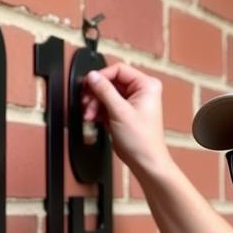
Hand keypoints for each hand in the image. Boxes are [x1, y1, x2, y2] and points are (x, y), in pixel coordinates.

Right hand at [81, 62, 170, 178]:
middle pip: (110, 82)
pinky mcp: (123, 112)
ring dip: (94, 103)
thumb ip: (104, 91)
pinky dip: (97, 110)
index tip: (88, 85)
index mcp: (146, 85)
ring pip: (106, 94)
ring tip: (89, 114)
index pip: (118, 70)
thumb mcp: (119, 112)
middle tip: (86, 102)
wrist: (145, 161)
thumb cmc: (141, 140)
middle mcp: (140, 90)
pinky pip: (106, 104)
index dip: (101, 77)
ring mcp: (131, 102)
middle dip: (95, 94)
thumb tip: (92, 76)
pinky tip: (92, 118)